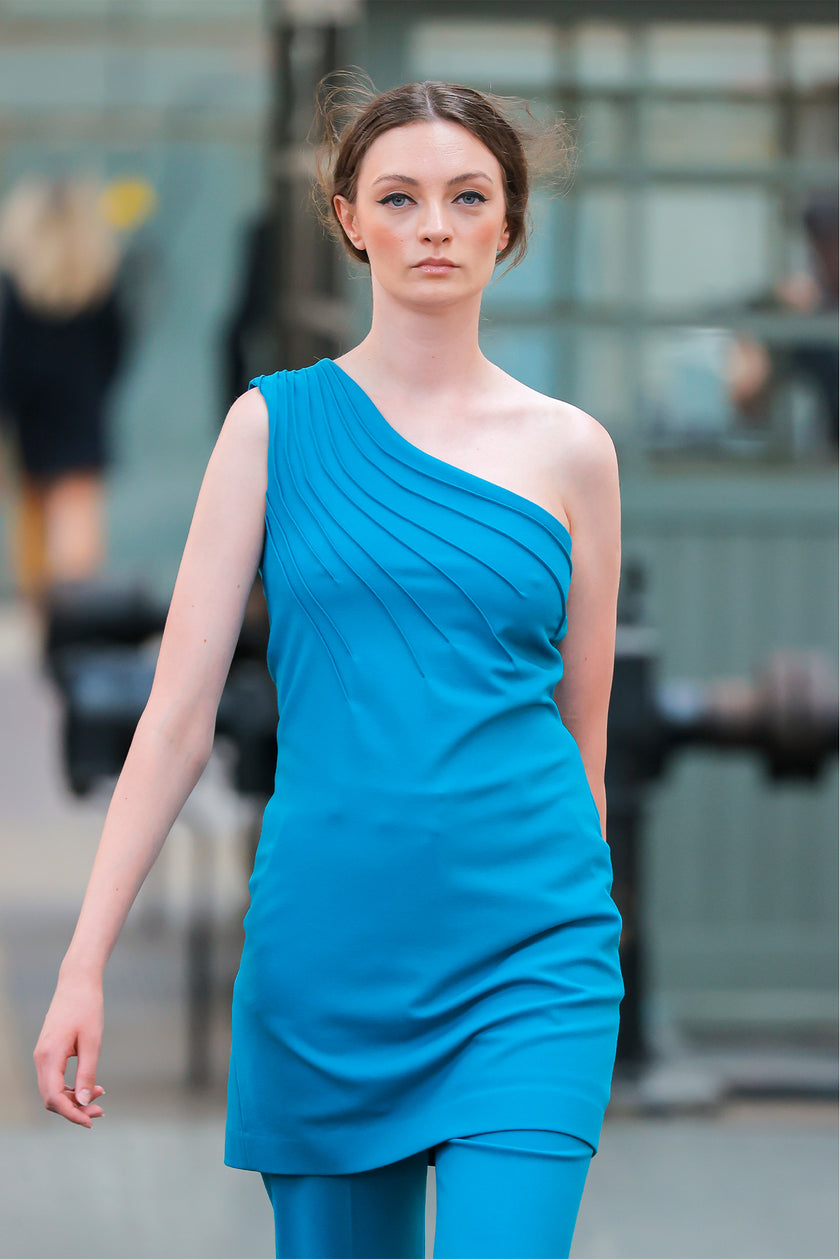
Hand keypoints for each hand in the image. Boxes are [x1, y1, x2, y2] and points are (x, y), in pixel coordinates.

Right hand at [33, 973, 105, 1127]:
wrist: (77, 982)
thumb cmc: (87, 1008)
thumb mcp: (92, 1041)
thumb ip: (87, 1072)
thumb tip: (82, 1102)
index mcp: (49, 1056)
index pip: (54, 1097)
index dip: (71, 1114)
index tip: (91, 1121)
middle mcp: (41, 1059)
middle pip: (51, 1098)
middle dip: (74, 1109)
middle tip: (101, 1111)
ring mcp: (43, 1056)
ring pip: (53, 1090)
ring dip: (73, 1099)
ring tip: (99, 1099)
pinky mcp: (49, 1053)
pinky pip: (55, 1079)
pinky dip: (71, 1087)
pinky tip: (91, 1086)